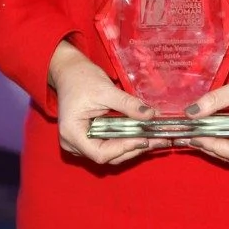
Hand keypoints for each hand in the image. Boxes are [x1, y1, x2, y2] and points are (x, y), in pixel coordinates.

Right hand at [48, 40, 166, 165]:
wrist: (69, 72)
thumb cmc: (81, 78)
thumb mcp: (105, 90)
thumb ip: (127, 104)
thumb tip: (151, 115)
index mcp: (72, 133)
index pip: (101, 153)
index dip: (124, 148)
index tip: (145, 139)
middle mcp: (74, 144)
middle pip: (108, 156)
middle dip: (134, 148)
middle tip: (159, 141)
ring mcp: (80, 143)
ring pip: (110, 154)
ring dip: (133, 147)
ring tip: (156, 140)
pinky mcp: (89, 139)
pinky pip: (109, 145)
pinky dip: (126, 141)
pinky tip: (143, 136)